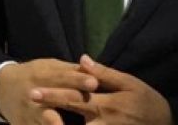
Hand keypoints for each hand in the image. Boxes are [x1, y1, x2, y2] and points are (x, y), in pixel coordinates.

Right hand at [0, 58, 98, 124]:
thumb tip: (94, 69)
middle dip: (72, 101)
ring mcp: (29, 113)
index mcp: (42, 76)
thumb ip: (69, 71)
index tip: (94, 83)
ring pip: (46, 121)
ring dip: (57, 124)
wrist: (2, 90)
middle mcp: (35, 95)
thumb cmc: (33, 76)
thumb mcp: (48, 67)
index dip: (78, 80)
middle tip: (91, 105)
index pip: (63, 77)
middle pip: (56, 99)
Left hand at [32, 56, 171, 124]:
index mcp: (105, 104)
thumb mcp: (129, 83)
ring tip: (40, 120)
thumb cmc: (147, 102)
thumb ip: (105, 73)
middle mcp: (102, 123)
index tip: (34, 92)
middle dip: (48, 113)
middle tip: (30, 104)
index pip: (74, 98)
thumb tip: (82, 59)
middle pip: (69, 119)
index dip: (52, 95)